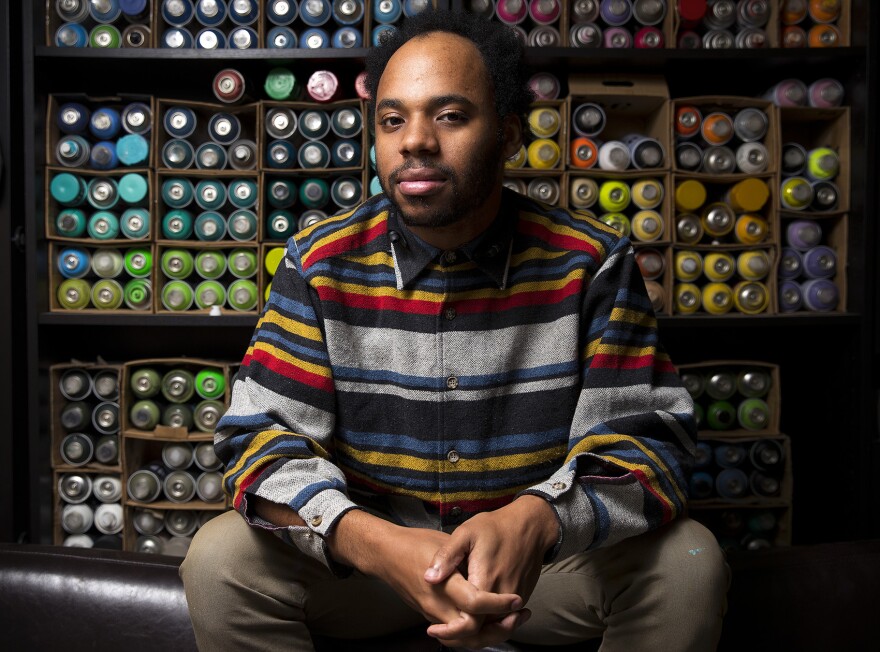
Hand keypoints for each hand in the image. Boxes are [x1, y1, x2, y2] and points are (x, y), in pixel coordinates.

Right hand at [327, 510, 522, 646]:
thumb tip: (488, 571)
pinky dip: (478, 632)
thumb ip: (464, 560)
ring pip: (465, 638)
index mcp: (443, 584)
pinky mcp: (432, 617)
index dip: (498, 604)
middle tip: (521, 614)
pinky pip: (457, 632)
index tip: (515, 599)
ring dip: (491, 633)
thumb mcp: (443, 542)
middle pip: (472, 631)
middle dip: (500, 628)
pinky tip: (493, 620)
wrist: (386, 555)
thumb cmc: (416, 544)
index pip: (475, 604)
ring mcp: (433, 615)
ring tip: (512, 620)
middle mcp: (438, 605)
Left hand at [423, 496, 558, 644]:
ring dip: (475, 632)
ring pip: (494, 627)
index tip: (433, 631)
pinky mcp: (522, 596)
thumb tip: (429, 578)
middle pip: (482, 630)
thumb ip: (447, 556)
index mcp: (485, 581)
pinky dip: (489, 622)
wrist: (530, 526)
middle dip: (460, 636)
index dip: (450, 631)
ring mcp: (515, 598)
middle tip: (439, 632)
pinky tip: (473, 616)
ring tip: (453, 628)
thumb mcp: (466, 533)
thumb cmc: (496, 527)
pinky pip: (504, 617)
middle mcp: (502, 596)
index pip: (468, 621)